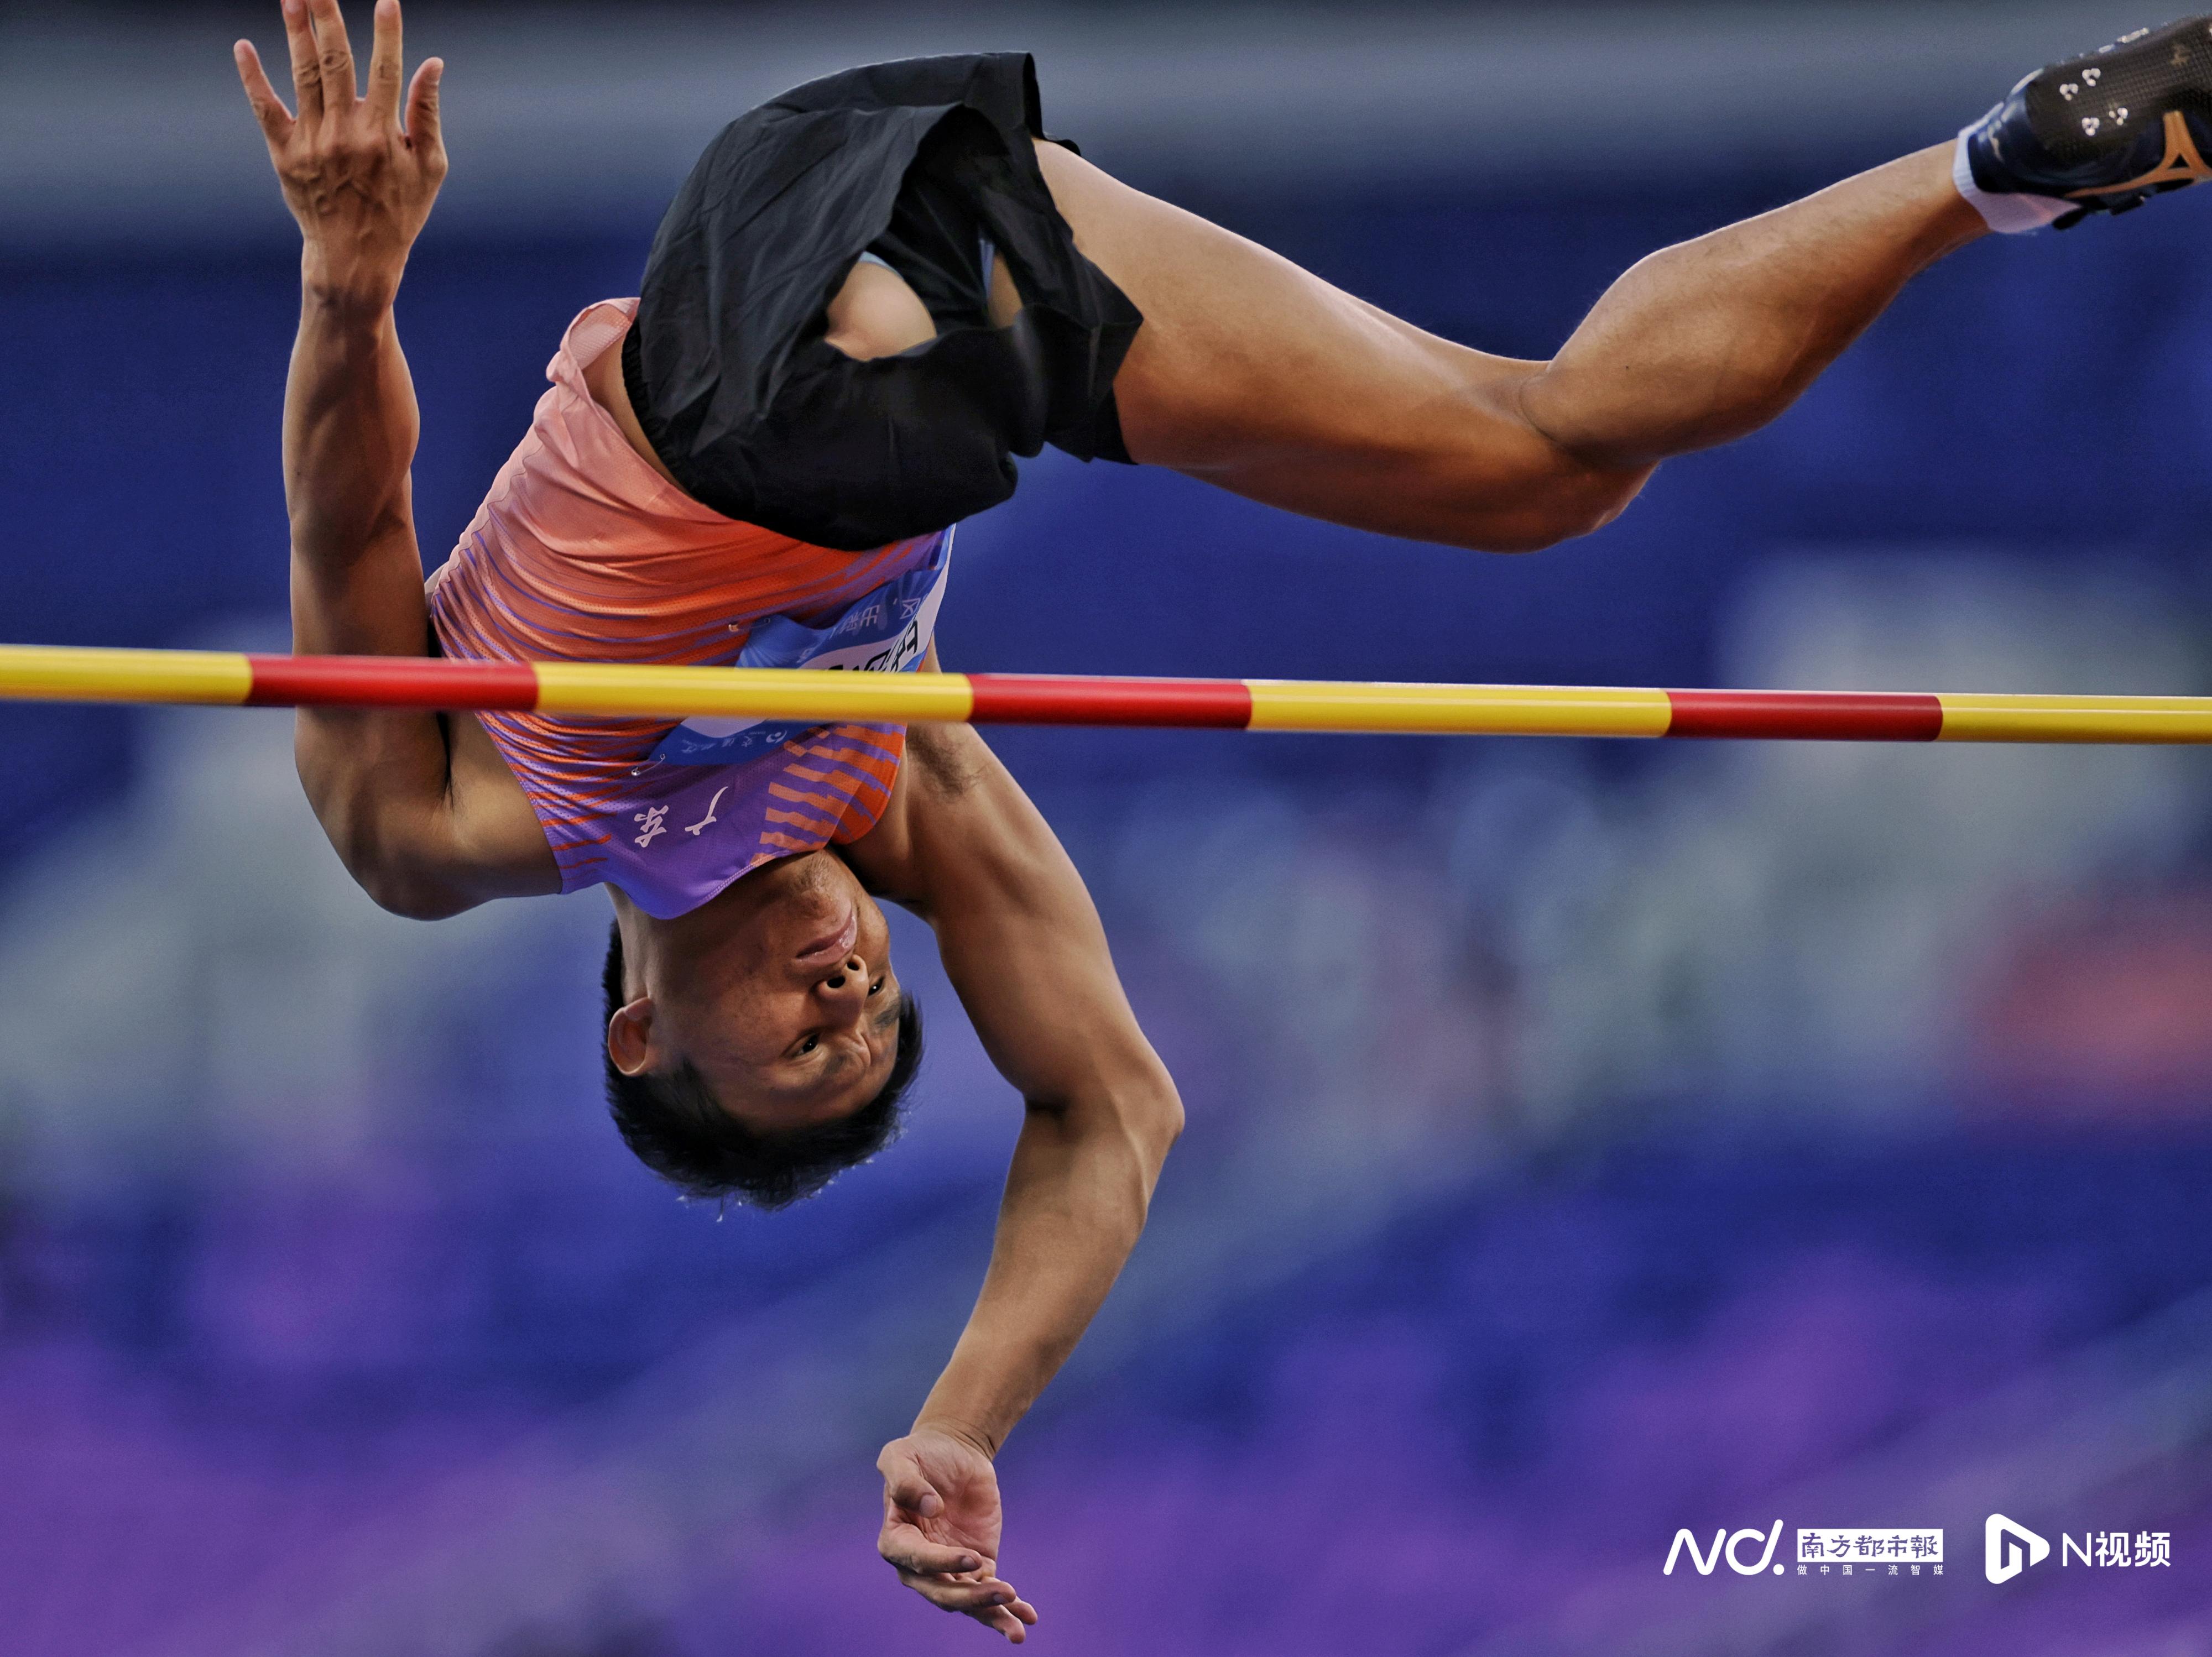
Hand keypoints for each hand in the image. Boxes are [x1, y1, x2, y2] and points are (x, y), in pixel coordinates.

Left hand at [235, 0, 445, 306]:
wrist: (355, 260)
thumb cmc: (399, 212)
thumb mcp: (430, 169)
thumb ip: (427, 115)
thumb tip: (431, 64)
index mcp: (384, 135)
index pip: (385, 71)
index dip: (386, 33)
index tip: (386, 0)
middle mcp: (345, 134)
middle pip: (336, 60)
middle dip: (329, 15)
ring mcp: (311, 143)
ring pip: (303, 75)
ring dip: (296, 32)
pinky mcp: (284, 155)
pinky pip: (265, 109)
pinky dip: (253, 78)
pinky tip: (244, 47)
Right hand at [877, 1426, 1039, 1642]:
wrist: (953, 1453)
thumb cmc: (921, 1454)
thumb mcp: (901, 1456)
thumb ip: (905, 1480)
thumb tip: (930, 1506)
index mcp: (897, 1540)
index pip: (917, 1560)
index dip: (942, 1564)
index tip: (972, 1557)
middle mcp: (920, 1564)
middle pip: (942, 1592)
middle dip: (972, 1599)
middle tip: (1005, 1592)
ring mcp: (949, 1568)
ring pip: (967, 1601)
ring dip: (991, 1614)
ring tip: (1017, 1628)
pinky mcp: (976, 1566)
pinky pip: (989, 1590)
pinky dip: (1008, 1607)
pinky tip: (1028, 1616)